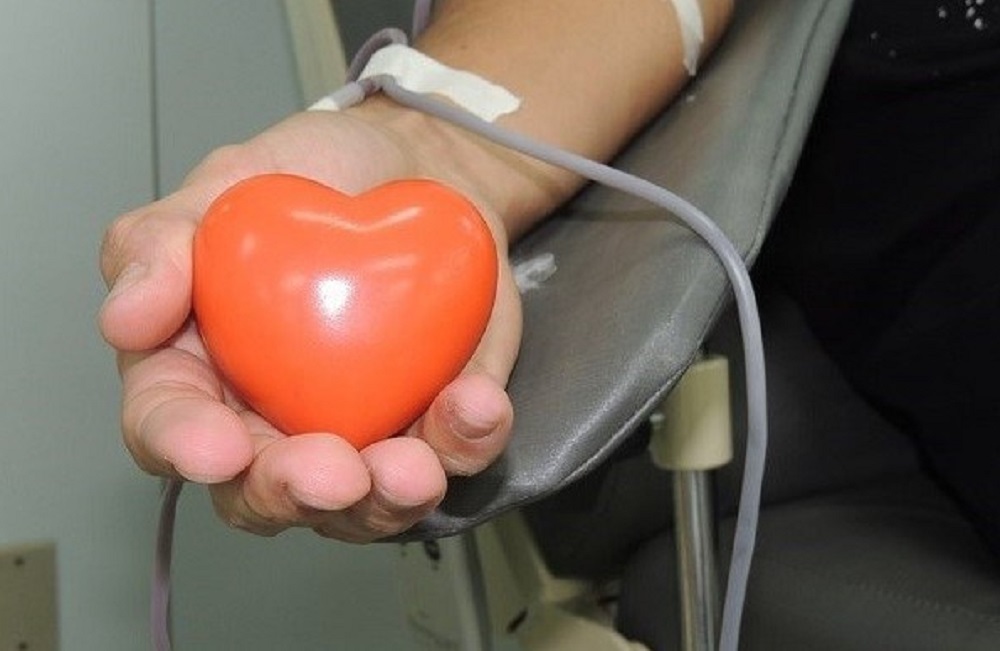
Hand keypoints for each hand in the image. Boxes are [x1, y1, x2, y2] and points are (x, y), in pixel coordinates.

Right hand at [99, 103, 522, 540]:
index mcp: (199, 371)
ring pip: (361, 506)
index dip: (185, 445)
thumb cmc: (312, 178)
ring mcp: (356, 432)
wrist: (418, 169)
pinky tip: (474, 403)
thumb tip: (125, 318)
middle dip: (294, 492)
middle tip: (330, 473)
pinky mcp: (433, 423)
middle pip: (264, 493)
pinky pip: (452, 454)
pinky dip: (466, 441)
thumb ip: (162, 244)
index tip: (215, 448)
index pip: (168, 426)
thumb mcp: (226, 185)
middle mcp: (271, 421)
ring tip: (415, 468)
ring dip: (387, 498)